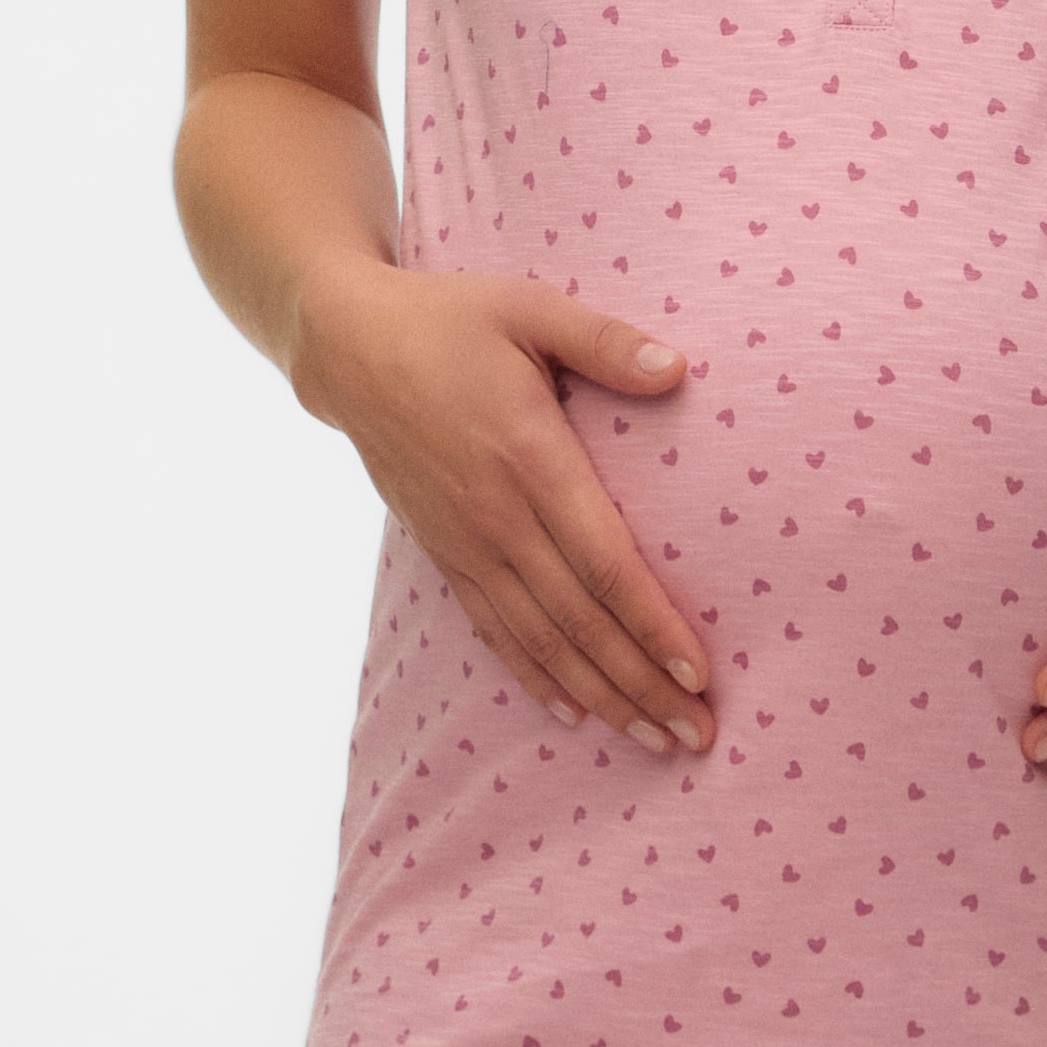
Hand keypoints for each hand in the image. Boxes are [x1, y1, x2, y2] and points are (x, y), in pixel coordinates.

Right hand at [294, 264, 712, 749]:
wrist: (348, 348)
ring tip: (655, 739)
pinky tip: (576, 714)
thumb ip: (607, 342)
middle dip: (643, 684)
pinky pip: (495, 631)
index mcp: (528, 457)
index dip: (652, 623)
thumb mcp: (531, 308)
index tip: (698, 671)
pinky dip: (537, 677)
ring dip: (603, 696)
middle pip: (581, 622)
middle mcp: (497, 517)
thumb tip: (679, 370)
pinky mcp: (445, 554)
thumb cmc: (451, 321)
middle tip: (698, 733)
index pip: (604, 563)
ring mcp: (467, 544)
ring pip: (542, 641)